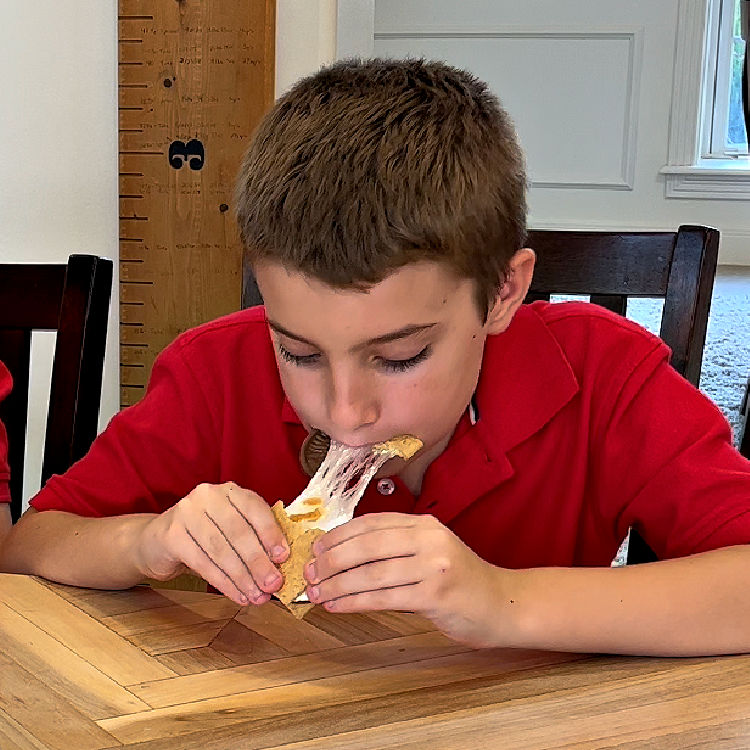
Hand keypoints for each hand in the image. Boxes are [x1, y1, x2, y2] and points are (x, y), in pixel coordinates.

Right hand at [136, 482, 288, 605]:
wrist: (157, 541)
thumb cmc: (204, 536)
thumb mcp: (231, 528)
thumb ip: (254, 538)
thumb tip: (281, 565)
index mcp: (229, 490)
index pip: (255, 509)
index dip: (271, 534)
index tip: (283, 558)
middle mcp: (207, 496)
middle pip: (239, 532)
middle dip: (259, 562)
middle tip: (273, 584)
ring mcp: (186, 513)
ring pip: (222, 550)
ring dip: (243, 577)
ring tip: (257, 596)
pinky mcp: (171, 536)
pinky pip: (203, 563)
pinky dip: (223, 583)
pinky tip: (237, 595)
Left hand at [304, 513, 505, 647]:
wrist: (501, 605)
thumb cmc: (459, 583)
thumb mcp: (430, 553)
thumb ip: (395, 549)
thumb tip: (343, 557)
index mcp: (424, 524)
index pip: (371, 523)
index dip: (339, 535)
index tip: (316, 549)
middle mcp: (429, 538)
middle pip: (367, 544)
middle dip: (332, 560)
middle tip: (309, 573)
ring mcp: (433, 565)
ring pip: (371, 572)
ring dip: (338, 584)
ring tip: (317, 594)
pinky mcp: (435, 594)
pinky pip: (383, 597)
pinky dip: (354, 601)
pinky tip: (337, 606)